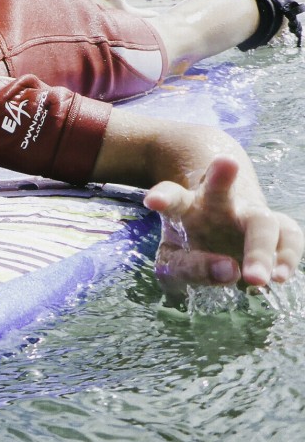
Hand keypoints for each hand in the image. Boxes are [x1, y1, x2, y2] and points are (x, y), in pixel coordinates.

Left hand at [144, 154, 302, 290]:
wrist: (219, 228)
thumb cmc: (190, 247)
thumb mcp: (175, 262)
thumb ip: (192, 268)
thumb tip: (231, 271)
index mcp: (184, 207)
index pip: (173, 197)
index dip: (163, 198)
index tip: (153, 201)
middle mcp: (218, 205)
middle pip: (218, 191)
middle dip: (222, 180)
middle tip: (226, 163)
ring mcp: (249, 215)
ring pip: (262, 220)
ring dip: (260, 249)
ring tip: (254, 279)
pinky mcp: (275, 227)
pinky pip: (288, 236)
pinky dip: (287, 256)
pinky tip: (279, 276)